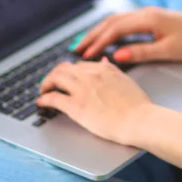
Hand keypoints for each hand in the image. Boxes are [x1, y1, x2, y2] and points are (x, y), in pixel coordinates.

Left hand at [37, 58, 151, 145]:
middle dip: (54, 74)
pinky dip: (44, 98)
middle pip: (64, 68)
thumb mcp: (125, 80)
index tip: (66, 77)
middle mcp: (90, 75)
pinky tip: (41, 102)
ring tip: (43, 90)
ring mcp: (82, 90)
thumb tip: (103, 61)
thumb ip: (112, 70)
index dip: (69, 71)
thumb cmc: (138, 106)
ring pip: (55, 78)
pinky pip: (53, 98)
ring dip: (46, 83)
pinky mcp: (76, 106)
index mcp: (103, 69)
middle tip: (51, 82)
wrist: (140, 120)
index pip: (79, 65)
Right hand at [76, 6, 181, 64]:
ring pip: (116, 20)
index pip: (115, 29)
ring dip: (99, 31)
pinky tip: (105, 38)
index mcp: (148, 19)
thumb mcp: (168, 51)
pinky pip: (124, 21)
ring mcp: (147, 13)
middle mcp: (144, 13)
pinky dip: (110, 29)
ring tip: (85, 43)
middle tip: (75, 48)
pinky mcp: (150, 17)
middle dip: (92, 34)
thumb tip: (117, 55)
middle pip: (111, 21)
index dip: (98, 41)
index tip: (85, 55)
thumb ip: (141, 52)